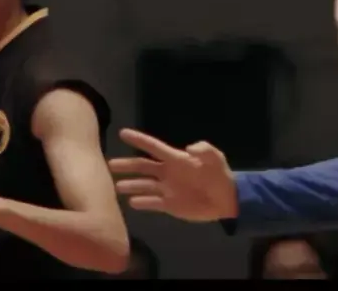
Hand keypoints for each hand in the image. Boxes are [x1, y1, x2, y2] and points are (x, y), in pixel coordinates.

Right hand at [108, 129, 238, 222]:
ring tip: (115, 186)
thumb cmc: (220, 175)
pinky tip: (131, 203)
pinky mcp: (170, 204)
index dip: (138, 139)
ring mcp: (167, 189)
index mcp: (175, 159)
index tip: (122, 133)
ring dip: (130, 185)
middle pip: (142, 166)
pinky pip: (152, 203)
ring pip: (144, 185)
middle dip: (127, 164)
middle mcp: (167, 172)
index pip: (153, 147)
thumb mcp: (215, 158)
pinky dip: (142, 203)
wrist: (227, 199)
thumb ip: (204, 149)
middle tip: (110, 164)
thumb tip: (188, 148)